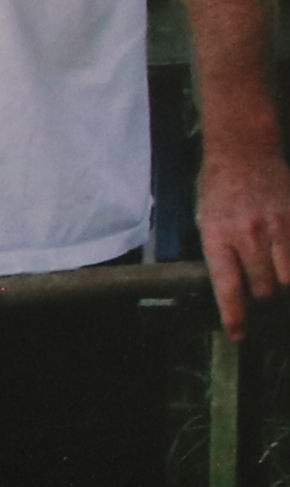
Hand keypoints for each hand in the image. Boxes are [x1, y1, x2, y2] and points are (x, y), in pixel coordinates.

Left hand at [196, 149, 289, 340]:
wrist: (244, 152)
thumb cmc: (218, 189)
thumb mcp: (205, 220)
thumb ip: (219, 254)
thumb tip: (233, 291)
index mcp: (217, 235)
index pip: (228, 286)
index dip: (235, 316)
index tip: (239, 335)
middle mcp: (248, 233)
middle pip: (264, 287)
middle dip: (262, 297)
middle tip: (260, 291)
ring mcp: (277, 226)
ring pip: (288, 278)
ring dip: (283, 283)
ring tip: (275, 274)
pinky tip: (286, 262)